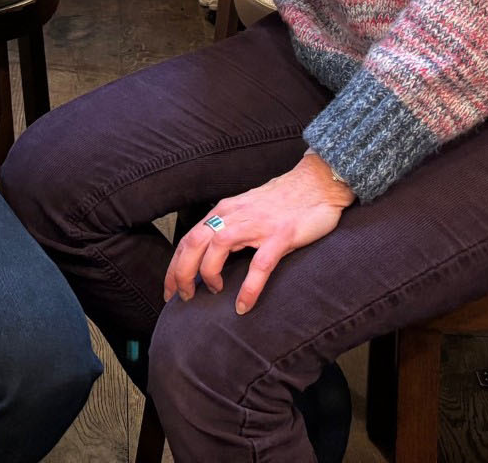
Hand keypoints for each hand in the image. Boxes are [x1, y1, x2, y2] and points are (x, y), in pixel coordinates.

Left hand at [164, 154, 352, 314]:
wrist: (317, 183)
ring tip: (213, 292)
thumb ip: (230, 228)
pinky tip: (243, 305)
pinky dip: (248, 288)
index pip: (188, 239)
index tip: (170, 289)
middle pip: (193, 243)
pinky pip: (259, 266)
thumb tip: (211, 256)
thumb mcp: (247, 211)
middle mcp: (234, 216)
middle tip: (183, 297)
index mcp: (225, 211)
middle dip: (182, 273)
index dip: (174, 266)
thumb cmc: (283, 201)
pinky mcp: (280, 236)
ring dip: (208, 275)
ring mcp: (257, 225)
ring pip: (217, 249)